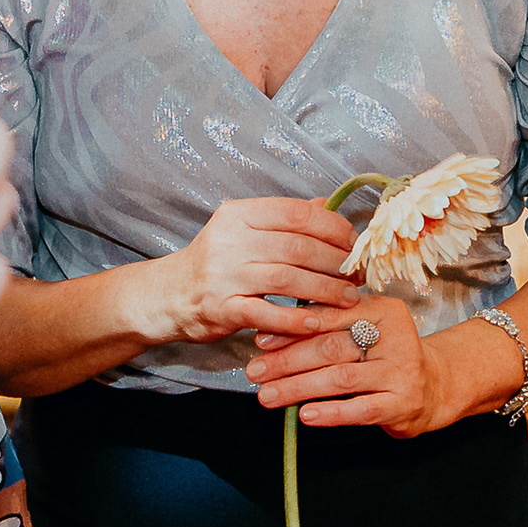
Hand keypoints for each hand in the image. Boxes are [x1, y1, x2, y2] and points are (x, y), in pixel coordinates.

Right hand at [163, 196, 365, 346]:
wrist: (168, 295)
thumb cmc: (215, 261)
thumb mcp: (243, 229)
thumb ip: (283, 219)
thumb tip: (326, 205)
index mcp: (239, 214)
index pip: (296, 213)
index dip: (332, 227)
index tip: (354, 244)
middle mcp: (230, 240)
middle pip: (297, 247)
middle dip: (336, 262)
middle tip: (359, 275)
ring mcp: (224, 275)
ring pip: (287, 280)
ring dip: (325, 290)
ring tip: (349, 298)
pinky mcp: (221, 309)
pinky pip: (266, 314)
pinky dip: (295, 319)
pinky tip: (317, 322)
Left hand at [244, 296, 437, 434]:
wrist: (434, 385)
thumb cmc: (385, 355)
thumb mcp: (365, 330)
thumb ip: (328, 326)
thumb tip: (270, 332)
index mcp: (383, 310)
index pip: (331, 316)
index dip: (292, 329)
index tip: (260, 342)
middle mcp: (396, 337)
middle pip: (332, 347)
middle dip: (288, 361)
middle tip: (256, 372)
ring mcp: (402, 371)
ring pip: (341, 378)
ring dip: (299, 388)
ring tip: (268, 395)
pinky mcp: (403, 403)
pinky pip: (361, 409)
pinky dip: (330, 412)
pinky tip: (305, 415)